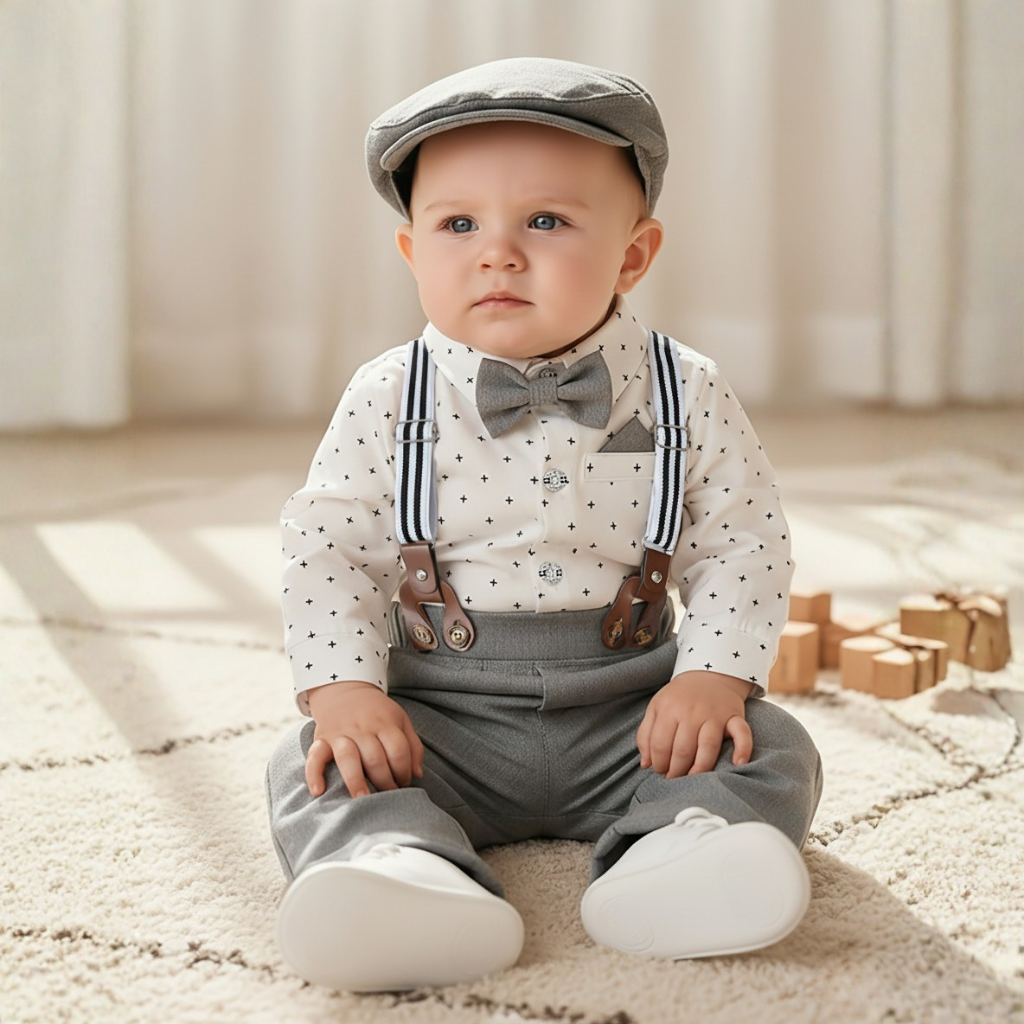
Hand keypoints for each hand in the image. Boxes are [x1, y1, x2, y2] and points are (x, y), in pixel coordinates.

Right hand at [305, 681, 423, 798]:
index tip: (404, 783)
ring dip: (356, 781)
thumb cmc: (377, 711)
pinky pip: (315, 756)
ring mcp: (340, 733)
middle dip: (384, 782)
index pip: (398, 751)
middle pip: (375, 758)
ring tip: (362, 800)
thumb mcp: (400, 719)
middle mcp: (362, 728)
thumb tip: (417, 775)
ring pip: (348, 758)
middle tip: (388, 797)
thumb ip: (412, 746)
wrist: (344, 688)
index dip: (404, 771)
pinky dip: (314, 774)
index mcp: (385, 723)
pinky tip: (318, 791)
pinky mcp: (321, 738)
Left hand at [637, 671, 752, 778]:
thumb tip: (645, 764)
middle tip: (674, 778)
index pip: (660, 743)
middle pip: (683, 749)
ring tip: (693, 779)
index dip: (658, 762)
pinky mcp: (735, 717)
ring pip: (708, 747)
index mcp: (669, 708)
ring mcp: (715, 714)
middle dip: (676, 770)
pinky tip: (738, 764)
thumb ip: (646, 734)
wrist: (709, 673)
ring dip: (699, 769)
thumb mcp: (656, 706)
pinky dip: (743, 750)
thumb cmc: (680, 696)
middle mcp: (692, 712)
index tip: (659, 770)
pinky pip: (742, 734)